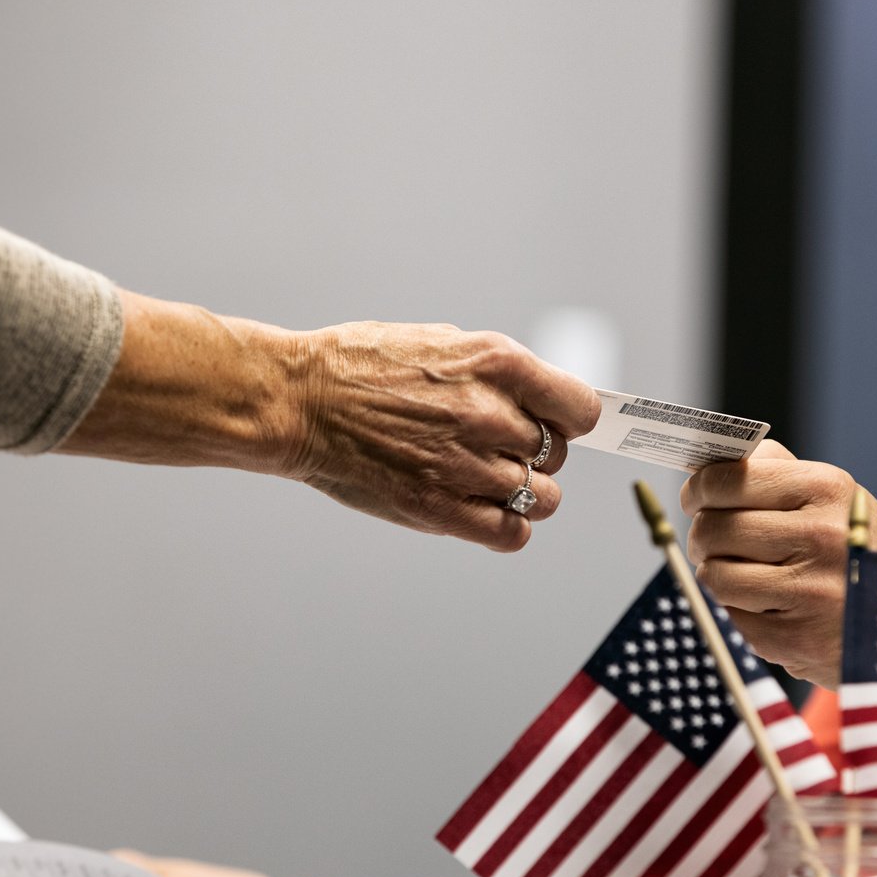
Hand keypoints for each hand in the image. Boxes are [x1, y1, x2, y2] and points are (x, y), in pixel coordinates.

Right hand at [62, 292, 599, 551]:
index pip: (579, 408)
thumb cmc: (361, 366)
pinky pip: (510, 534)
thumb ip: (498, 375)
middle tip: (491, 447)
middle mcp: (490, 414)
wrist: (298, 401)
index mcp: (495, 362)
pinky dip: (506, 527)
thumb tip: (542, 403)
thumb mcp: (443, 343)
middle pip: (555, 454)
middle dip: (532, 452)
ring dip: (523, 493)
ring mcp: (466, 465)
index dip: (569, 419)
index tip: (555, 424)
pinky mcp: (439, 510)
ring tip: (484, 480)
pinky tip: (480, 510)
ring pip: (541, 498)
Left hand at [681, 441, 876, 688]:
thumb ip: (776, 472)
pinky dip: (739, 612)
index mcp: (827, 490)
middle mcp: (822, 537)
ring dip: (715, 575)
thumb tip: (709, 461)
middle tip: (712, 543)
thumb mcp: (837, 499)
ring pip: (715, 576)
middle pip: (714, 530)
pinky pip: (733, 618)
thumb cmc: (860, 552)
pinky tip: (769, 607)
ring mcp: (811, 592)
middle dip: (702, 537)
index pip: (729, 480)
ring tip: (737, 573)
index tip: (695, 498)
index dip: (698, 489)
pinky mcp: (797, 640)